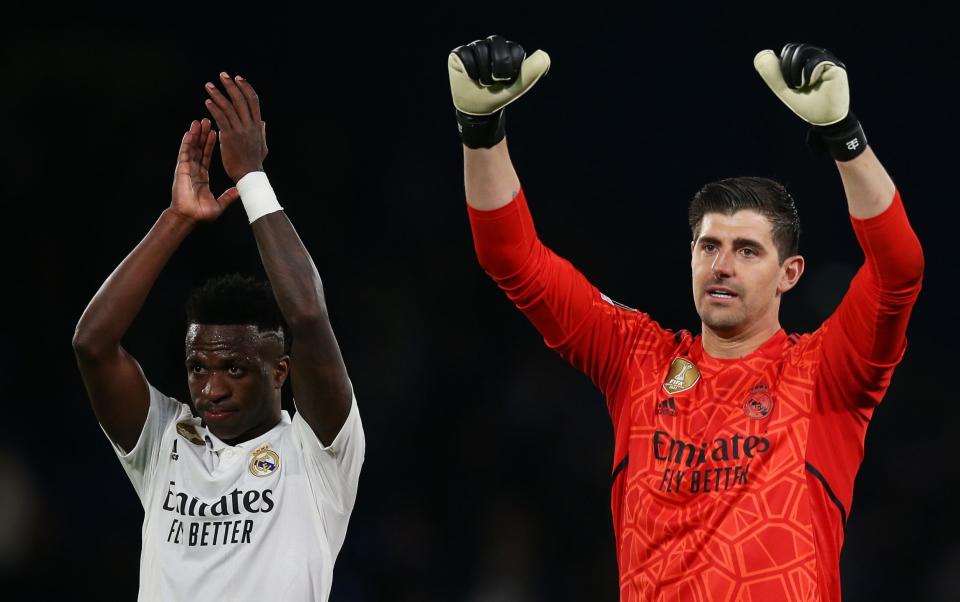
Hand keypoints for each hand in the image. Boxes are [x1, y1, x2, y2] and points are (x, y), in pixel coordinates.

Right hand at [170, 119, 239, 221]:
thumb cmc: (202, 214)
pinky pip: (184, 154)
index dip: (210, 144)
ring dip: (195, 135)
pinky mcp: (182, 170)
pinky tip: (189, 133)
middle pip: (198, 148)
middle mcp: (194, 170)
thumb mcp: (219, 204)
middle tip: (206, 121)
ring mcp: (187, 169)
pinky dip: (187, 143)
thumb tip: (239, 191)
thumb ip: (229, 196)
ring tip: (198, 122)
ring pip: (191, 148)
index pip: (206, 156)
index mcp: (202, 177)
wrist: (190, 217)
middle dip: (202, 135)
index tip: (214, 132)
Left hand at [204, 72, 267, 182]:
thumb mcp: (262, 145)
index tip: (238, 79)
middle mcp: (250, 125)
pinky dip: (214, 108)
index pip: (253, 101)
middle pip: (241, 99)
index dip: (246, 88)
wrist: (249, 175)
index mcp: (257, 125)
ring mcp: (240, 130)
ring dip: (218, 94)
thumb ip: (261, 132)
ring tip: (209, 85)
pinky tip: (208, 101)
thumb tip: (262, 122)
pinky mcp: (229, 136)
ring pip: (229, 107)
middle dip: (231, 85)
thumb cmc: (254, 162)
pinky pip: (221, 118)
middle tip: (223, 75)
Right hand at [448, 35, 549, 115]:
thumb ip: (532, 71)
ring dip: (484, 73)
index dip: (512, 69)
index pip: (514, 50)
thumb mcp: (517, 86)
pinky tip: (471, 78)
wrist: (478, 109)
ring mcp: (474, 47)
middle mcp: (491, 45)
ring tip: (483, 82)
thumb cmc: (498, 95)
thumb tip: (544, 55)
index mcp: (508, 50)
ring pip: (480, 49)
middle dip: (499, 67)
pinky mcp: (458, 53)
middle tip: (496, 81)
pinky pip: (465, 55)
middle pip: (497, 42)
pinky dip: (471, 71)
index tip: (507, 82)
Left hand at [754, 43, 866, 160]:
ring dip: (794, 71)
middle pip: (792, 49)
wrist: (824, 118)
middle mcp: (816, 56)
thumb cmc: (806, 104)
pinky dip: (807, 74)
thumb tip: (761, 54)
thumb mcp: (783, 88)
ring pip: (802, 51)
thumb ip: (772, 73)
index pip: (788, 51)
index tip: (789, 85)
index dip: (782, 66)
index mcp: (805, 60)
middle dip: (786, 69)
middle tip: (793, 87)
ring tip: (800, 86)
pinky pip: (815, 61)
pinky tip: (811, 84)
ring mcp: (827, 60)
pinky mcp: (836, 66)